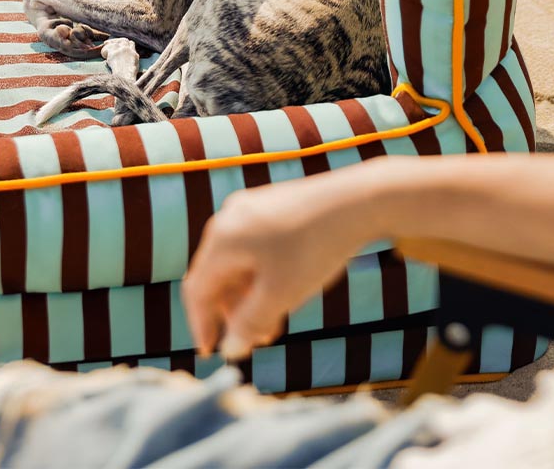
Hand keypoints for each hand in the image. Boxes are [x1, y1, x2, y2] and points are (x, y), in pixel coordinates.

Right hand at [181, 165, 393, 361]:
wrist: (356, 200)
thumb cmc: (314, 248)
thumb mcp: (281, 294)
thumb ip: (250, 324)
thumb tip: (229, 350)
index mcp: (222, 239)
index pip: (197, 290)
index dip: (201, 325)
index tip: (211, 353)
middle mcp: (228, 218)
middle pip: (215, 275)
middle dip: (231, 312)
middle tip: (255, 341)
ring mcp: (248, 208)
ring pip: (236, 261)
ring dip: (248, 296)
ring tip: (273, 322)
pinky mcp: (269, 205)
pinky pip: (252, 246)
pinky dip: (260, 274)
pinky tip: (282, 291)